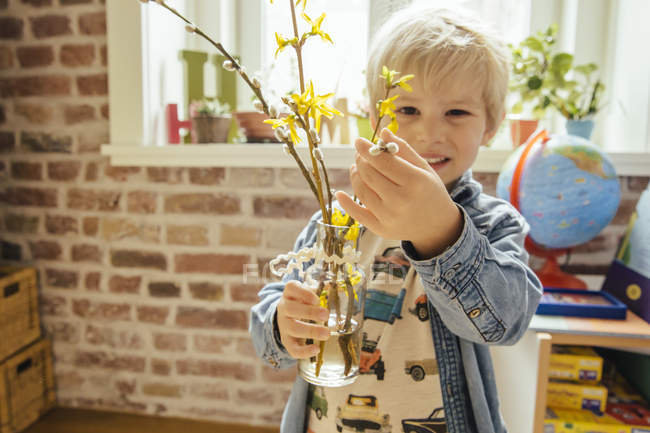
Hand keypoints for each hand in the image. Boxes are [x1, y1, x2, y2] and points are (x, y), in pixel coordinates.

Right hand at [276, 280, 329, 358]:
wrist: (286, 318)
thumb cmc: (301, 303)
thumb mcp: (305, 294)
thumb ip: (318, 291)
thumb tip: (332, 287)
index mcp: (289, 293)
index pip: (291, 288)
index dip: (304, 293)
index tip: (317, 299)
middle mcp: (284, 308)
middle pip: (291, 309)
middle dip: (309, 312)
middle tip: (325, 315)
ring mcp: (284, 325)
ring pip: (293, 328)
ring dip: (310, 331)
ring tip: (326, 333)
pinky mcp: (286, 341)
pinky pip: (292, 348)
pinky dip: (304, 351)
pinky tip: (316, 349)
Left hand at [335, 128, 462, 258]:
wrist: (438, 227)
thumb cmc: (430, 192)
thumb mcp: (424, 169)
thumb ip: (404, 150)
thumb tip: (383, 132)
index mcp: (415, 181)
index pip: (383, 161)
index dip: (367, 149)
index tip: (358, 141)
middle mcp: (401, 200)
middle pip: (369, 174)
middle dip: (361, 160)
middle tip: (360, 154)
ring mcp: (390, 217)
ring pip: (362, 191)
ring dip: (355, 176)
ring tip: (357, 168)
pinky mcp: (381, 229)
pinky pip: (358, 215)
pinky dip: (346, 203)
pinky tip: (340, 193)